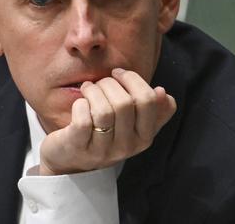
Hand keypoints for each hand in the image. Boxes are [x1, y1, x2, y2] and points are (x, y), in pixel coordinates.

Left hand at [38, 68, 175, 174]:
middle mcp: (126, 147)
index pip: (148, 101)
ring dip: (93, 91)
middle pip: (125, 103)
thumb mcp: (132, 125)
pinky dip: (80, 104)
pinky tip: (79, 104)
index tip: (118, 73)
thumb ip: (153, 111)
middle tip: (100, 83)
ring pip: (104, 110)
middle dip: (109, 83)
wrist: (70, 160)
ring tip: (88, 89)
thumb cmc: (103, 134)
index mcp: (144, 137)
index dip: (132, 79)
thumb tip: (163, 93)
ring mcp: (103, 150)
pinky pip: (83, 119)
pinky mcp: (79, 147)